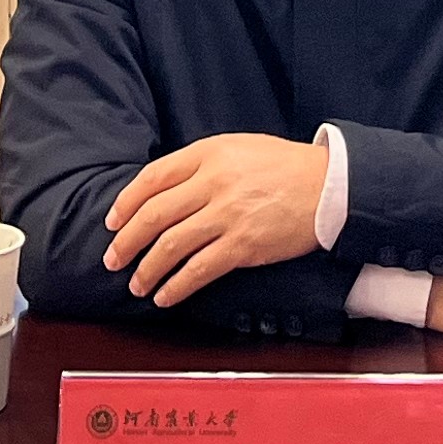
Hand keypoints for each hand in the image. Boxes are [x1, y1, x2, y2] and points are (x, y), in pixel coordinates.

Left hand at [103, 133, 330, 307]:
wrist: (329, 186)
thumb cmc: (284, 167)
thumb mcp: (238, 148)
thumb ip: (201, 164)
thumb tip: (163, 191)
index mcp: (209, 154)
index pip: (153, 178)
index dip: (126, 203)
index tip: (113, 222)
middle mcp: (214, 182)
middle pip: (154, 214)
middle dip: (126, 241)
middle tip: (113, 259)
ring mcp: (228, 215)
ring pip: (171, 245)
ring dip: (147, 269)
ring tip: (137, 284)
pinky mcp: (244, 245)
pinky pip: (199, 269)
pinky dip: (176, 286)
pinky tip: (165, 295)